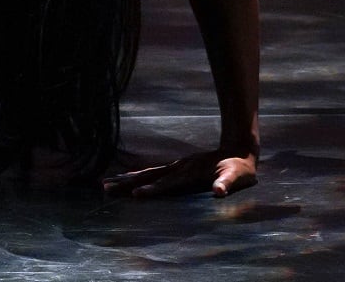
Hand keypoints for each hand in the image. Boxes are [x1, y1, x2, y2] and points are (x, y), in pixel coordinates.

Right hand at [102, 149, 257, 198]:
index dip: (153, 190)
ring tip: (106, 183)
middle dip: (127, 183)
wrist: (238, 148)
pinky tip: (129, 179)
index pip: (167, 184)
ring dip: (126, 179)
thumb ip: (226, 183)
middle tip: (104, 187)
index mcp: (190, 174)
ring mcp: (176, 167)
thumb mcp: (237, 177)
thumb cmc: (239, 168)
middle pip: (148, 176)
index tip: (136, 195)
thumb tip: (219, 192)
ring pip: (146, 173)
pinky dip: (138, 176)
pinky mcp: (177, 168)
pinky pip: (152, 173)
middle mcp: (179, 169)